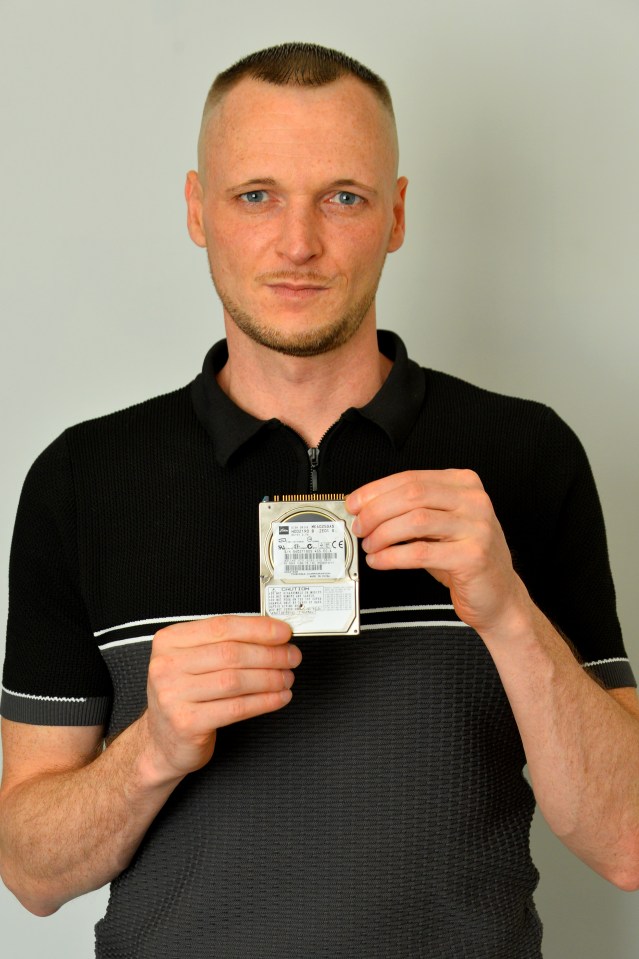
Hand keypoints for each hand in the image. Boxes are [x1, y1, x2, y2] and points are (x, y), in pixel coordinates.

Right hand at [142, 616, 300, 781]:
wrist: (162, 741)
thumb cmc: (184, 696)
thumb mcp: (193, 661)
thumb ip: (225, 643)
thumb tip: (270, 633)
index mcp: (170, 641)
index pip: (222, 626)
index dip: (258, 628)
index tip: (283, 632)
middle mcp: (166, 666)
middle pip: (231, 653)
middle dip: (270, 654)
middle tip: (292, 656)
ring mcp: (173, 695)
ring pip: (236, 680)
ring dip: (270, 678)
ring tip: (287, 677)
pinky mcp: (187, 723)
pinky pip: (236, 708)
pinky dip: (264, 701)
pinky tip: (278, 697)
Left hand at [345, 470, 528, 635]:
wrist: (498, 594)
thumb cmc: (464, 558)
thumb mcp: (439, 525)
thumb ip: (410, 511)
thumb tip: (366, 508)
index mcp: (464, 484)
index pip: (411, 478)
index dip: (376, 490)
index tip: (354, 503)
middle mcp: (474, 501)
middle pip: (412, 495)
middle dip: (376, 511)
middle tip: (359, 526)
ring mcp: (477, 527)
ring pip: (415, 521)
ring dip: (383, 534)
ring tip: (369, 545)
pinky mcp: (473, 556)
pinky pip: (421, 552)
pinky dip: (392, 556)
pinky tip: (380, 560)